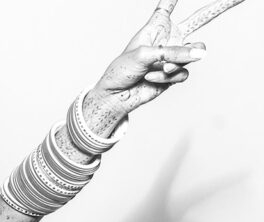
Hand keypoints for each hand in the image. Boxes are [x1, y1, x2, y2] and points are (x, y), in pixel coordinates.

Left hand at [88, 0, 244, 125]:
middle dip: (220, 6)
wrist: (117, 96)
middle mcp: (169, 38)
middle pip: (199, 18)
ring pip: (196, 52)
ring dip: (179, 60)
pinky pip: (183, 72)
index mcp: (156, 26)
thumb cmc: (122, 71)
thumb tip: (200, 55)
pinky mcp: (176, 72)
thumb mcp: (144, 55)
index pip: (168, 5)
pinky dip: (168, 77)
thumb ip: (173, 52)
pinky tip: (152, 78)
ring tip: (162, 67)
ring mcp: (174, 56)